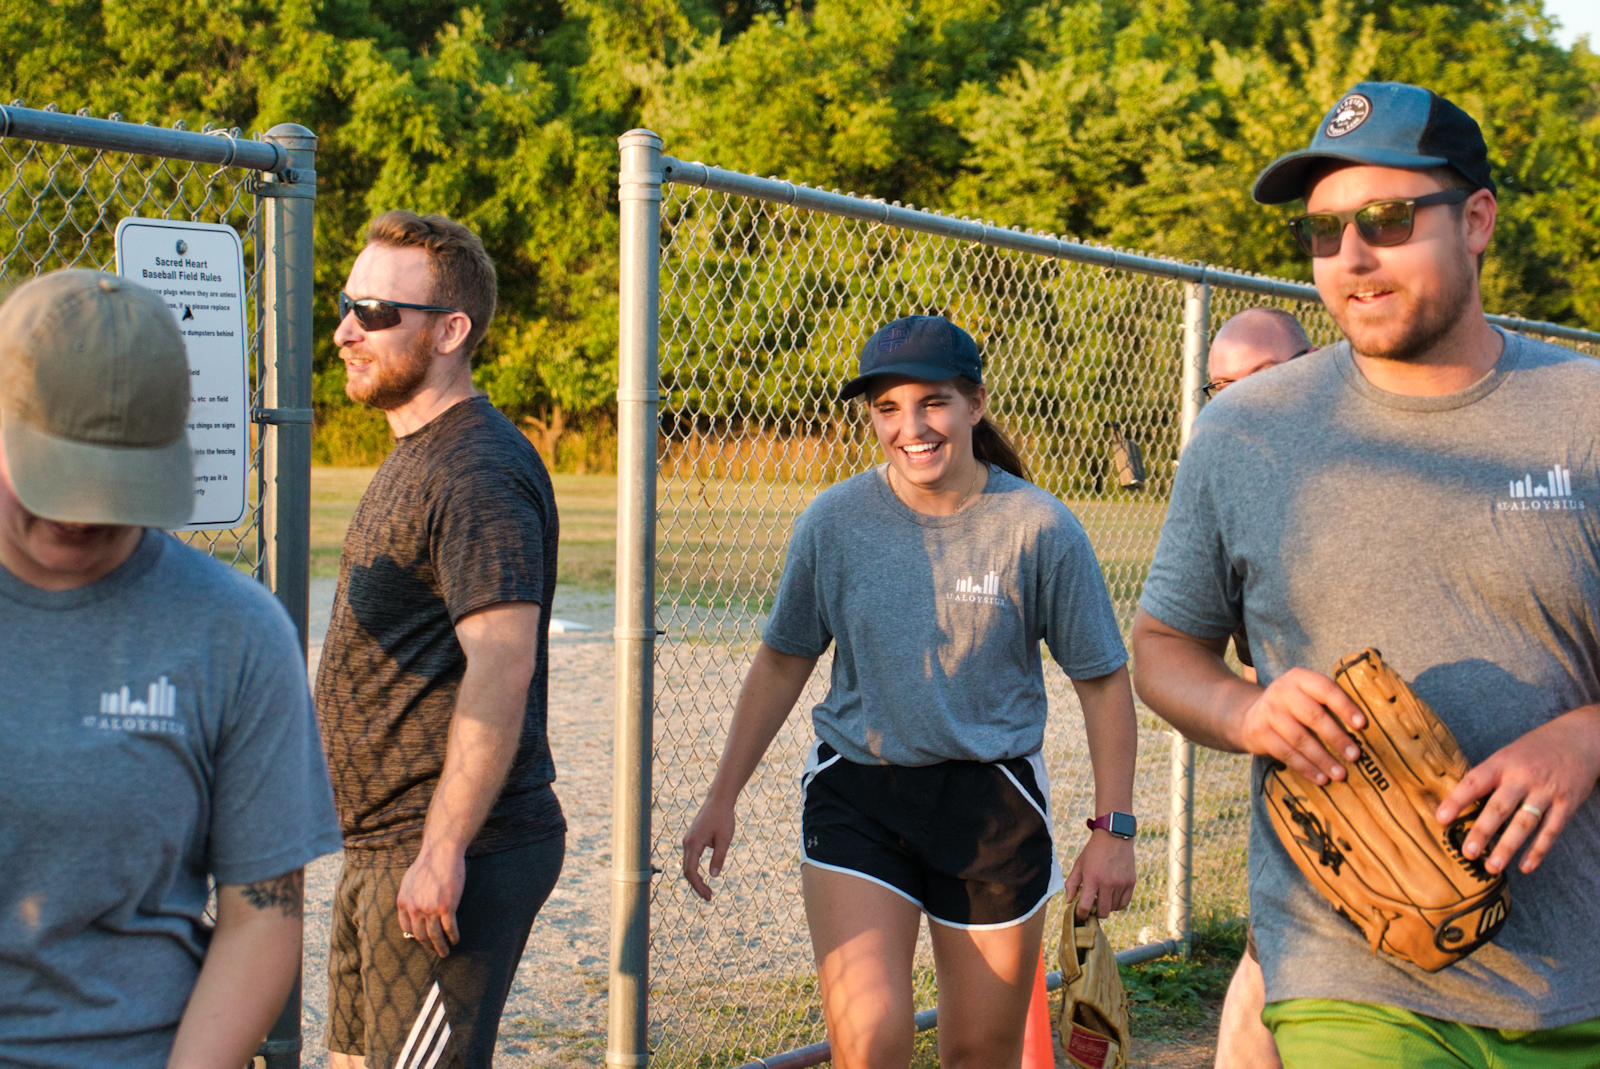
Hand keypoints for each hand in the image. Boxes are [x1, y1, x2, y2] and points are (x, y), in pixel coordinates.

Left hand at [396, 844, 464, 956]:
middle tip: (435, 950)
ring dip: (441, 947)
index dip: (415, 937)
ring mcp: (430, 909)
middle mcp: (414, 909)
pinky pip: (449, 928)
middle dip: (428, 945)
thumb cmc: (427, 863)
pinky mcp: (446, 907)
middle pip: (421, 935)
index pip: (407, 928)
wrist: (441, 852)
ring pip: (435, 936)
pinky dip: (453, 937)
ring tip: (445, 952)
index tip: (422, 940)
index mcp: (403, 903)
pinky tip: (455, 940)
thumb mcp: (408, 881)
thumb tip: (409, 909)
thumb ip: (408, 897)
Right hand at [682, 796, 736, 901]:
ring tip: (708, 891)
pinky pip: (690, 859)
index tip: (707, 896)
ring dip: (696, 879)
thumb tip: (713, 877)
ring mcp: (688, 841)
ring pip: (687, 865)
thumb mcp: (725, 839)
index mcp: (694, 843)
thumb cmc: (723, 818)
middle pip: (687, 870)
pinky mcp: (691, 839)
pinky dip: (695, 871)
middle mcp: (687, 843)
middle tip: (709, 898)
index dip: (697, 885)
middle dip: (697, 885)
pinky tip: (704, 878)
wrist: (718, 800)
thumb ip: (718, 858)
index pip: (691, 870)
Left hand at [1064, 831, 1135, 918]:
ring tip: (1101, 898)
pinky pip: (1124, 903)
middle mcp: (1108, 883)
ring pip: (1114, 908)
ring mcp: (1121, 883)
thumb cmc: (1093, 851)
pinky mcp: (1131, 882)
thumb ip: (1071, 884)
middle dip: (1095, 912)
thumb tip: (1069, 901)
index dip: (1081, 914)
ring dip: (1106, 907)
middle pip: (1102, 912)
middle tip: (1092, 906)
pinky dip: (1117, 904)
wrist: (1114, 836)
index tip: (1081, 914)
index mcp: (1092, 878)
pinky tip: (1111, 898)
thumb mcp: (1079, 864)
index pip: (1086, 906)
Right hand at [1237, 668, 1364, 784]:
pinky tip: (1320, 778)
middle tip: (1355, 756)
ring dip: (1322, 759)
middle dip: (1336, 738)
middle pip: (1313, 716)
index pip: (1325, 689)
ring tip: (1340, 774)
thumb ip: (1329, 704)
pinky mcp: (1259, 732)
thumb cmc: (1293, 707)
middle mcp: (1282, 691)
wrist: (1251, 715)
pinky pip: (1286, 753)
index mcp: (1300, 678)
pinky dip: (1305, 768)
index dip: (1344, 706)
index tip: (1362, 725)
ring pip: (1300, 738)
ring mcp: (1268, 711)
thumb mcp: (1306, 695)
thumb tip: (1366, 729)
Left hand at [1436, 705, 1599, 875]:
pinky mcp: (1566, 804)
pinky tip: (1525, 866)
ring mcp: (1546, 792)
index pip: (1475, 782)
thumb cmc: (1534, 750)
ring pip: (1525, 823)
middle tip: (1467, 852)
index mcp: (1502, 763)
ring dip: (1508, 847)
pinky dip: (1538, 850)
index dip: (1457, 800)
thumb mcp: (1507, 754)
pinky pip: (1551, 831)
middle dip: (1482, 831)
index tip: (1441, 819)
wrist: (1580, 738)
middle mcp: (1523, 777)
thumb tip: (1458, 802)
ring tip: (1492, 866)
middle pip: (1499, 807)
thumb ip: (1488, 777)